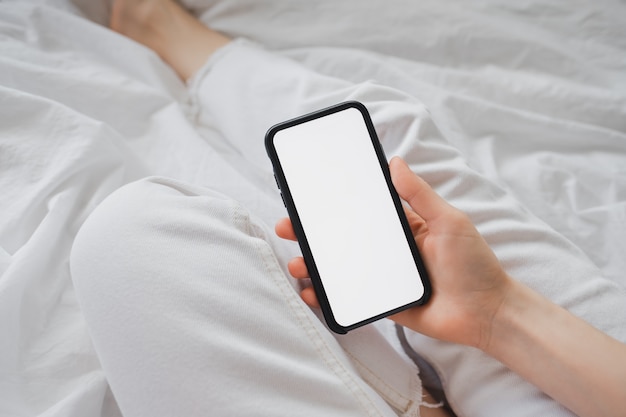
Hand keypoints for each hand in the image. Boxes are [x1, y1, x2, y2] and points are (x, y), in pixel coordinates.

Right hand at [275, 156, 512, 348]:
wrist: (487, 313)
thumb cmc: (474, 265)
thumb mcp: (449, 221)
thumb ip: (419, 195)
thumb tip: (395, 162)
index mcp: (403, 227)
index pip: (361, 212)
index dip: (334, 206)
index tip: (309, 198)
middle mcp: (389, 250)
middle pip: (343, 239)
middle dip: (312, 234)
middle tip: (288, 228)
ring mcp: (383, 277)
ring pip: (341, 268)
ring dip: (314, 264)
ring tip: (296, 262)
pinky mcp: (383, 302)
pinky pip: (350, 296)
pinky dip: (328, 296)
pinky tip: (310, 293)